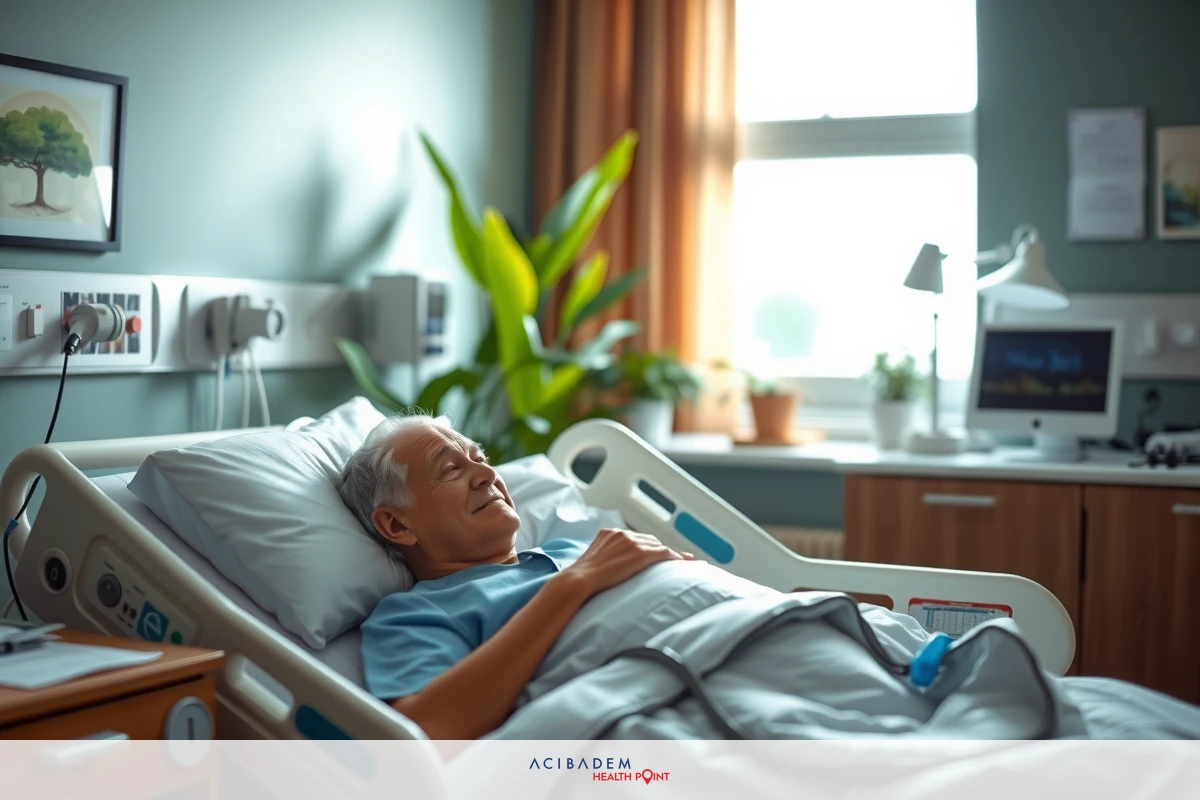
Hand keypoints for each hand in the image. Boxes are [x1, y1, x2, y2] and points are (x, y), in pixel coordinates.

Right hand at [559, 528, 693, 598]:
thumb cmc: (580, 581)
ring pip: (658, 546)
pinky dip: (675, 558)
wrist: (578, 581)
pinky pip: (663, 553)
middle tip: (675, 558)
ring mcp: (631, 541)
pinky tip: (683, 564)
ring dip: (671, 554)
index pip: (634, 539)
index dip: (648, 547)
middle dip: (661, 550)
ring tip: (685, 562)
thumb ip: (604, 561)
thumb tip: (607, 572)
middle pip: (648, 540)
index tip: (657, 553)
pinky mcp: (640, 552)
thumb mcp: (592, 564)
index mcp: (608, 534)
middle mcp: (621, 534)